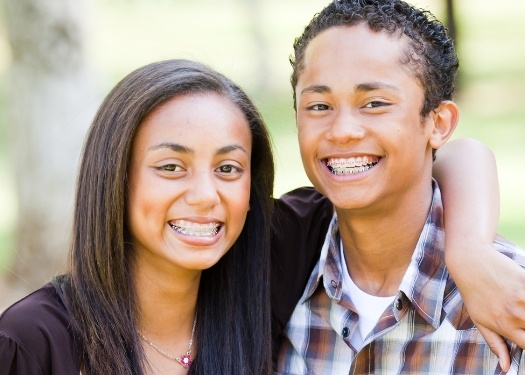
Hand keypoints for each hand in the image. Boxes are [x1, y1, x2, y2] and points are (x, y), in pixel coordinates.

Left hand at [446, 241, 524, 371]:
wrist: (470, 262)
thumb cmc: (473, 293)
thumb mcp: (479, 320)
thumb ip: (496, 344)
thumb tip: (507, 368)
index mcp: (505, 326)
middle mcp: (516, 314)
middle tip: (521, 317)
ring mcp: (523, 297)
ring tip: (521, 306)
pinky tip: (522, 295)